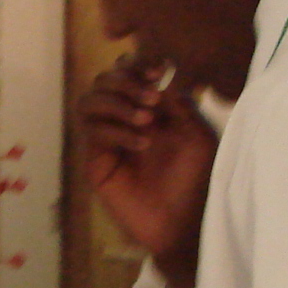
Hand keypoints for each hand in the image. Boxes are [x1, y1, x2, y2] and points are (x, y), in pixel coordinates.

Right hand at [78, 59, 214, 287]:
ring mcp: (107, 140)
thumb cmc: (196, 180)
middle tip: (151, 97)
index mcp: (147, 107)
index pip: (128, 71)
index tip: (157, 70)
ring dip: (116, 103)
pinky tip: (143, 145)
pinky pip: (94, 133)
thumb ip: (179, 105)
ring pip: (89, 102)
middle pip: (103, 80)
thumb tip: (159, 81)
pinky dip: (117, 132)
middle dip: (124, 81)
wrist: (184, 223)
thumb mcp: (198, 137)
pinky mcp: (97, 163)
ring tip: (146, 120)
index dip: (136, 64)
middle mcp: (123, 118)